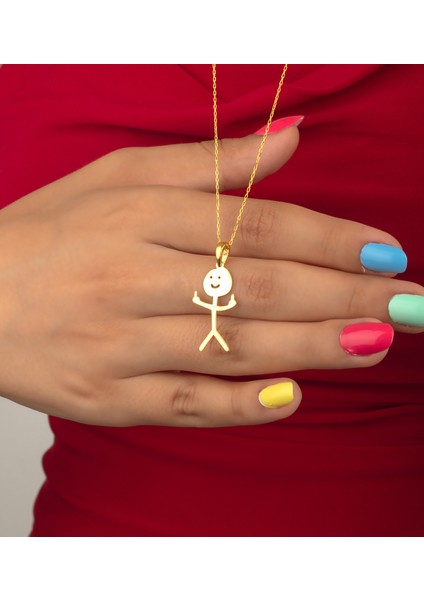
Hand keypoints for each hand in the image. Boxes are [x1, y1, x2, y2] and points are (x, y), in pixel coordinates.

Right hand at [1, 126, 422, 427]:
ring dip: (313, 347)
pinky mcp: (106, 396)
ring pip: (232, 346)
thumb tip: (292, 136)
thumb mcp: (118, 177)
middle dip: (342, 297)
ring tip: (375, 343)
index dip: (329, 239)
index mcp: (139, 213)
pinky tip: (291, 397)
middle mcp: (131, 277)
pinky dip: (242, 405)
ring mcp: (118, 343)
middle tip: (406, 306)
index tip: (385, 254)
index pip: (256, 224)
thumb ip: (209, 163)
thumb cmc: (49, 234)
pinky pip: (185, 404)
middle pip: (258, 287)